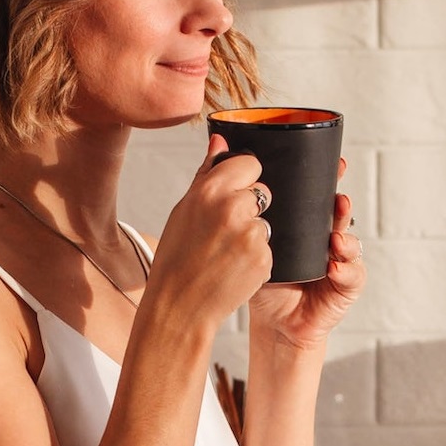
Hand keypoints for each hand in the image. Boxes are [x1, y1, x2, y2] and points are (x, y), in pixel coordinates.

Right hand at [147, 134, 273, 325]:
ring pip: (266, 222)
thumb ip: (207, 174)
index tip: (232, 194)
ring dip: (253, 234)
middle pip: (263, 192)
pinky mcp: (264, 258)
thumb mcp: (184, 210)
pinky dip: (256, 257)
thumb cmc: (176, 259)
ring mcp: (251, 234)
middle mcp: (232, 208)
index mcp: (209, 190)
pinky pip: (268, 248)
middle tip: (225, 231)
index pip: (250, 164)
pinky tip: (234, 268)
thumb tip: (220, 139)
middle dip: (251, 208)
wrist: (179, 306)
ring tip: (226, 253)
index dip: (244, 179)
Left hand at [248, 158, 364, 348]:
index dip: (329, 181)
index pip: (319, 199)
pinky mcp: (345, 286)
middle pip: (339, 216)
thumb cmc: (262, 283)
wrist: (273, 323)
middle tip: (337, 199)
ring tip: (336, 237)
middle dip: (341, 205)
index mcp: (305, 227)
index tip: (335, 166)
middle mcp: (325, 240)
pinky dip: (346, 269)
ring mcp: (339, 261)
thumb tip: (221, 156)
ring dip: (347, 237)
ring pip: (351, 243)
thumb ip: (240, 209)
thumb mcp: (249, 244)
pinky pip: (353, 275)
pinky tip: (334, 267)